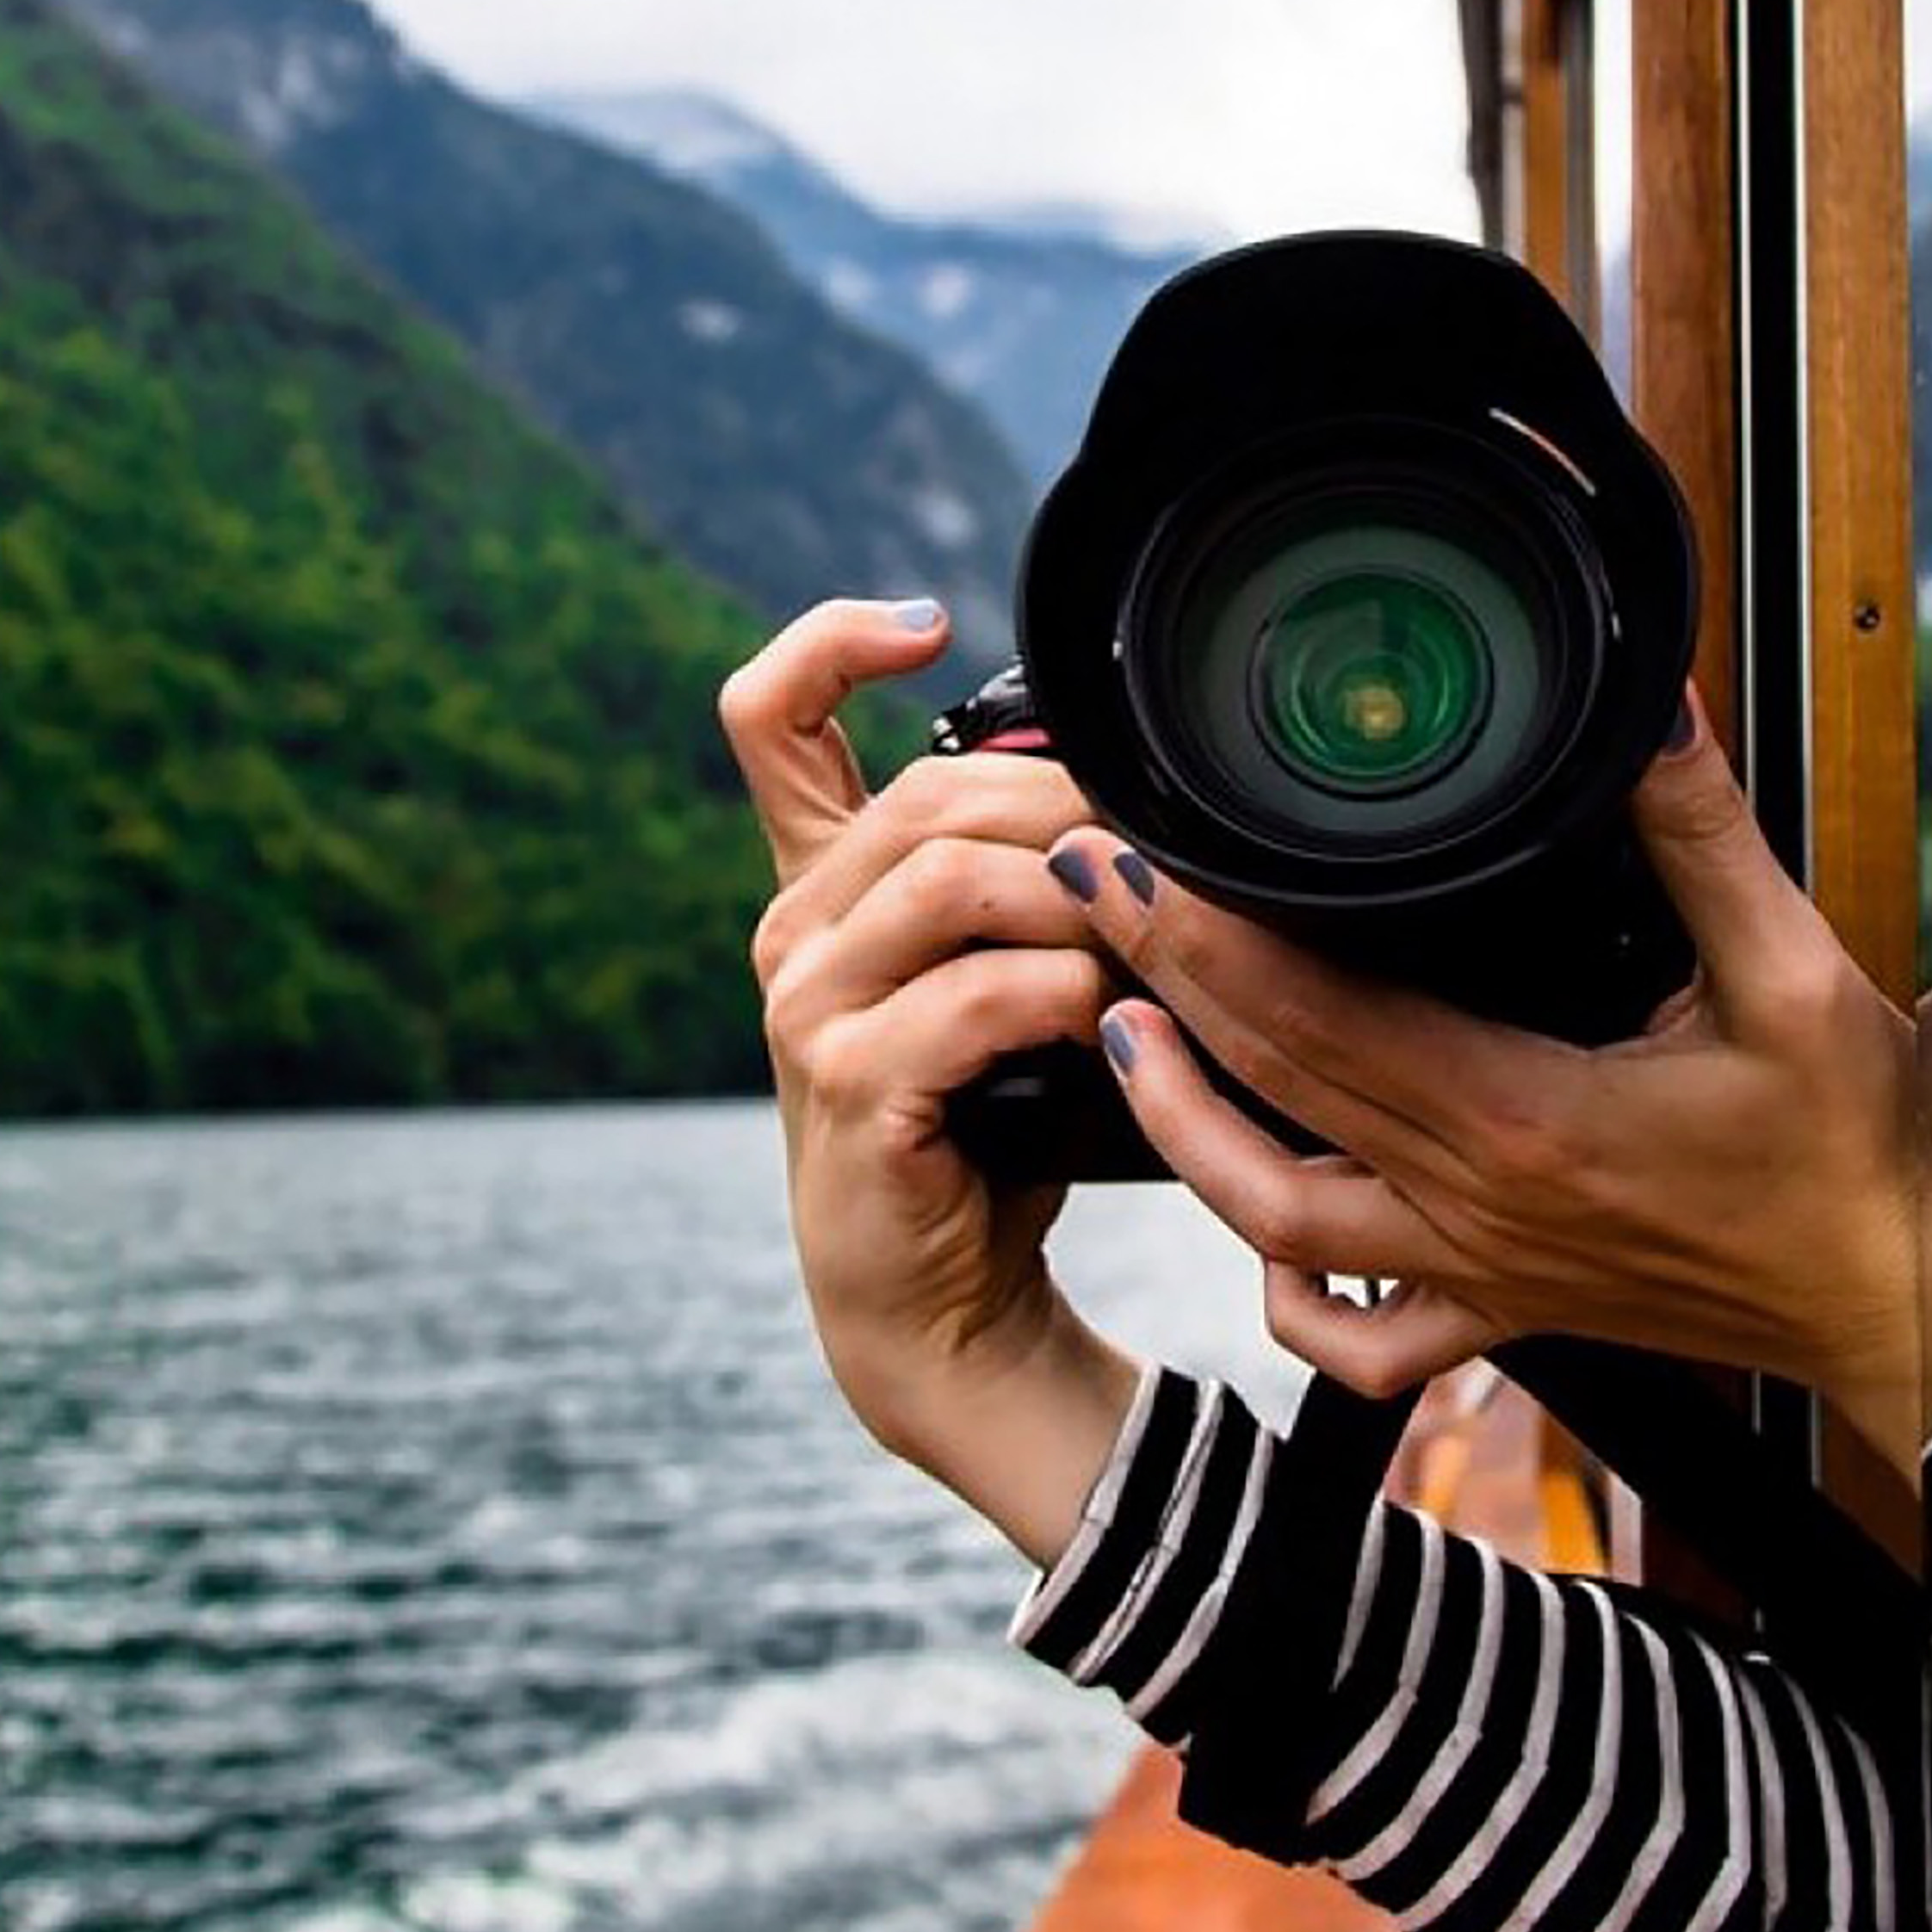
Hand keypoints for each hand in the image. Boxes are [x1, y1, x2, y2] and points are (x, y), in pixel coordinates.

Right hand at [719, 597, 1135, 1561]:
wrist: (945, 1304)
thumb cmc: (993, 1130)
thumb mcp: (1004, 980)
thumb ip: (1028, 883)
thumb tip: (1137, 795)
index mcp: (823, 886)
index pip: (766, 718)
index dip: (831, 642)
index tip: (926, 626)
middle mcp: (795, 933)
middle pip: (930, 795)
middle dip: (1068, 808)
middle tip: (1165, 855)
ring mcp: (808, 1011)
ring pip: (951, 880)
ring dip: (1079, 899)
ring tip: (1153, 940)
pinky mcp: (852, 1090)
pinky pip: (977, 996)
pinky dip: (1066, 995)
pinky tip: (1116, 1021)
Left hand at [1046, 691, 1929, 1465]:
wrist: (1913, 1288)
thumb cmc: (1863, 1146)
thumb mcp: (1794, 970)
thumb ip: (1702, 834)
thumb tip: (1645, 711)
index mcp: (1527, 1116)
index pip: (1317, 1015)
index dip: (1202, 931)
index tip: (1125, 854)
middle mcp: (1480, 1205)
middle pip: (1271, 1092)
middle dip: (1161, 983)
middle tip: (1082, 888)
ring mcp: (1486, 1270)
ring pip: (1280, 1224)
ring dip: (1184, 1135)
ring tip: (1123, 1037)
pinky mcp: (1516, 1313)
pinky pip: (1371, 1339)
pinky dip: (1296, 1301)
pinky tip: (1258, 1252)